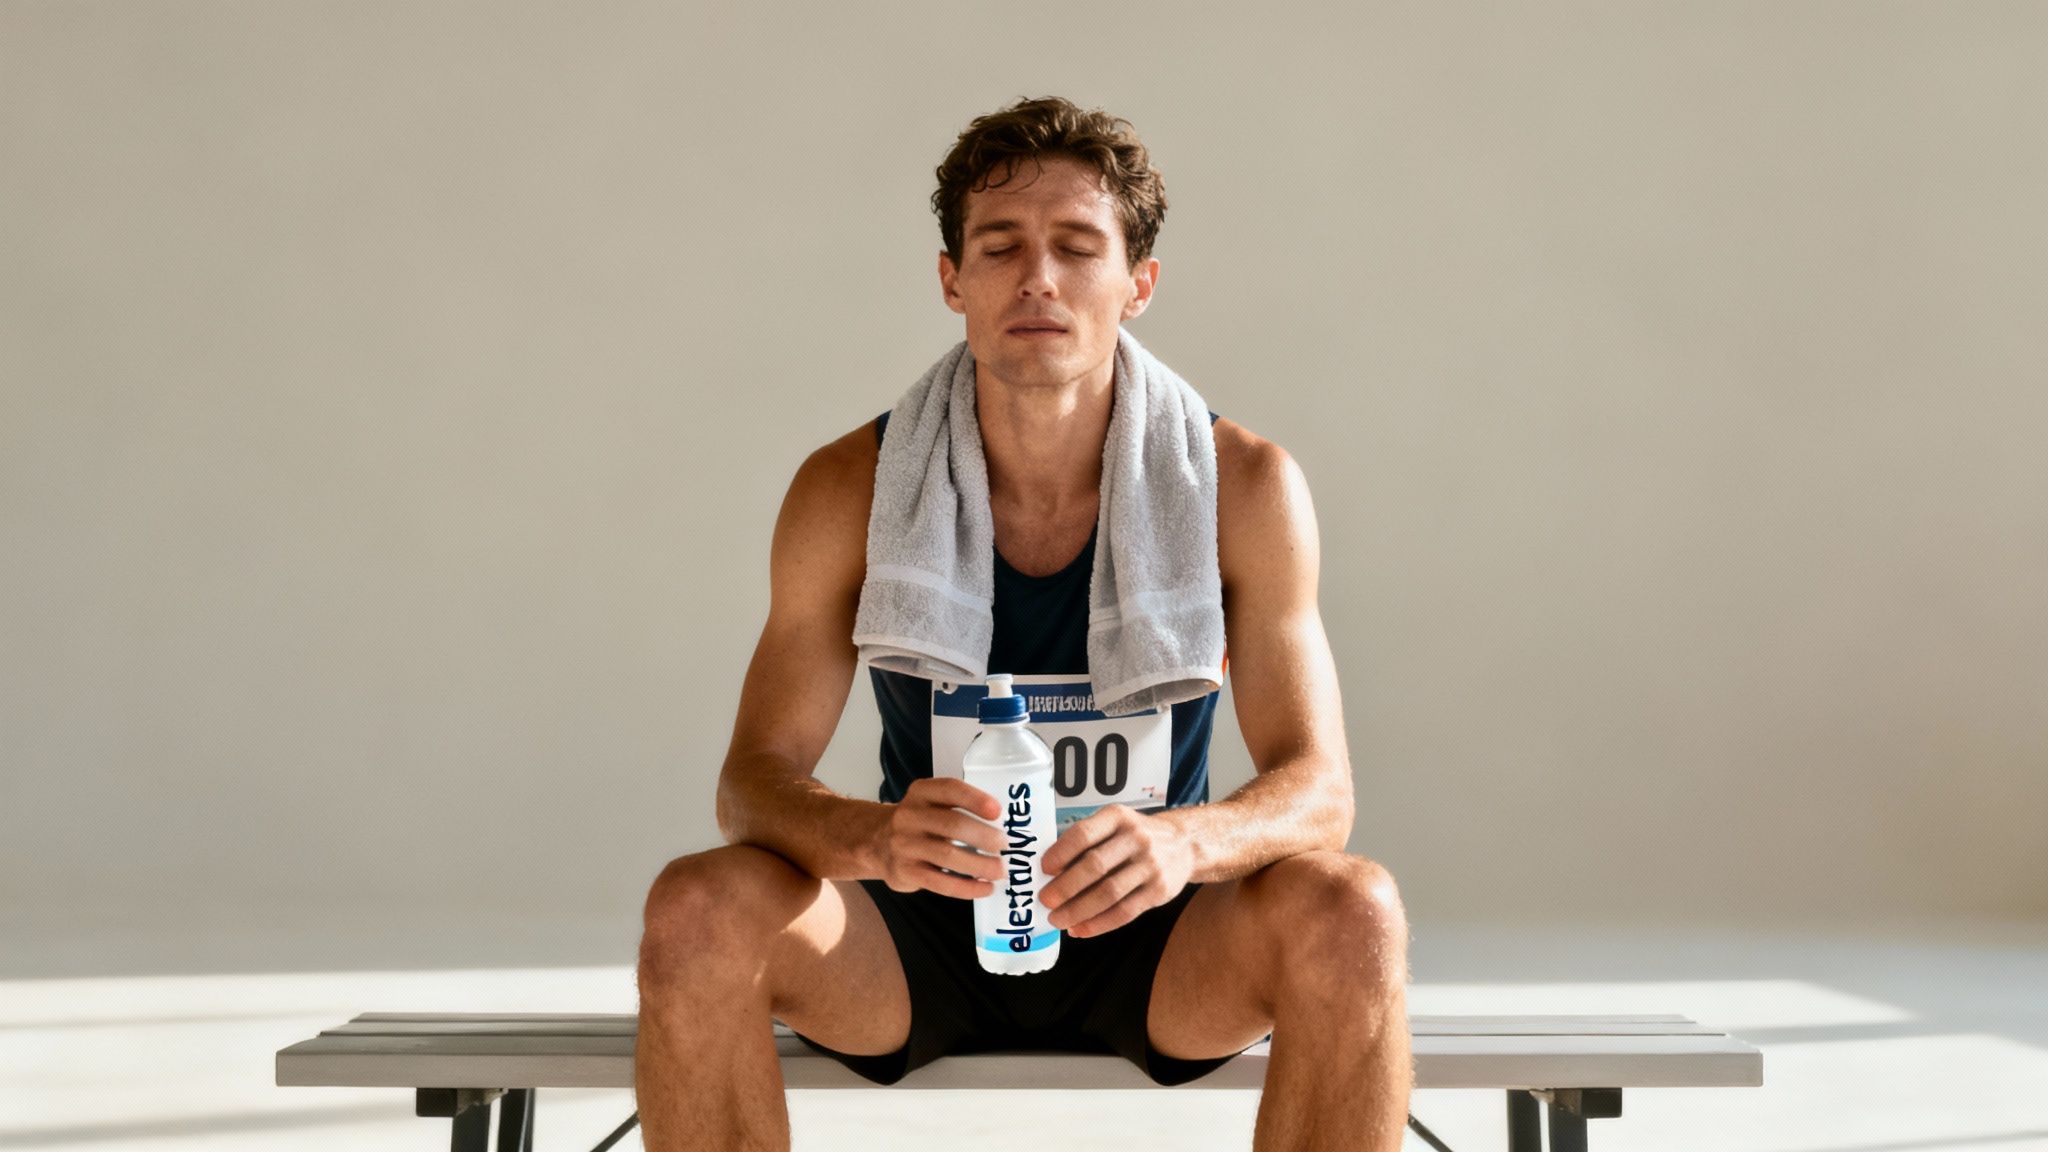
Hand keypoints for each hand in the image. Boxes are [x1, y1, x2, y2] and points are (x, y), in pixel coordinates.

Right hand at [878, 776, 1005, 898]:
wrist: (875, 843)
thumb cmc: (918, 824)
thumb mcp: (930, 804)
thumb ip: (958, 808)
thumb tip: (1004, 827)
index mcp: (920, 793)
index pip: (949, 789)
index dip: (975, 799)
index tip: (998, 811)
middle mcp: (909, 816)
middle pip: (952, 824)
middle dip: (984, 836)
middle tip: (1006, 846)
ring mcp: (904, 845)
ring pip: (947, 855)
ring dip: (979, 864)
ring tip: (1000, 871)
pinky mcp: (904, 872)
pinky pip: (940, 882)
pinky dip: (966, 887)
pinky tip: (985, 888)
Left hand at [1039, 805, 1192, 936]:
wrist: (1184, 845)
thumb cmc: (1135, 836)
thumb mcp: (1115, 825)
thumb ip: (1088, 842)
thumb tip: (1051, 873)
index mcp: (1118, 817)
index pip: (1083, 834)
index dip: (1060, 853)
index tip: (1044, 869)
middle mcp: (1136, 838)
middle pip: (1095, 866)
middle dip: (1065, 887)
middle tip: (1045, 901)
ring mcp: (1150, 865)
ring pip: (1108, 893)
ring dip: (1078, 910)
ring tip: (1058, 920)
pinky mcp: (1159, 891)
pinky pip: (1124, 912)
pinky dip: (1099, 924)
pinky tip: (1080, 930)